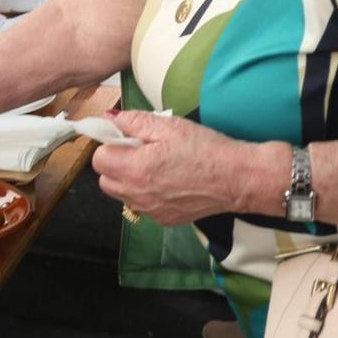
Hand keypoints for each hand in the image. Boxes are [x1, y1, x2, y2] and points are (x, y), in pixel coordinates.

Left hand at [90, 111, 269, 223]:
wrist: (238, 178)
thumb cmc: (205, 149)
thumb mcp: (169, 126)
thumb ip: (134, 122)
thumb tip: (109, 118)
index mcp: (135, 169)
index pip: (99, 160)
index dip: (110, 145)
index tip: (126, 139)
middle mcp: (138, 195)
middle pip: (105, 181)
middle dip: (115, 164)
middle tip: (139, 151)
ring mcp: (151, 211)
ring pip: (122, 196)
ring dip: (128, 180)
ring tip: (155, 167)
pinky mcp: (164, 220)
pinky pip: (142, 207)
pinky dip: (146, 195)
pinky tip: (168, 183)